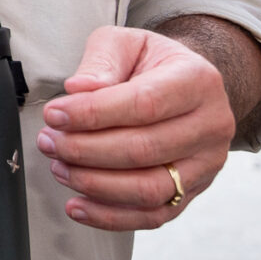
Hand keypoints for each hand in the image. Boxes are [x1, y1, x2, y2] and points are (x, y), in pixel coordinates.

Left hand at [38, 25, 234, 230]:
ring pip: (150, 189)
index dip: (93, 114)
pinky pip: (153, 215)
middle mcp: (211, 125)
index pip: (144, 104)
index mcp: (197, 81)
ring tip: (59, 168)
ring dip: (95, 184)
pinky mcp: (192, 191)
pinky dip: (111, 216)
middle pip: (144, 150)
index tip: (54, 115)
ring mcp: (206, 164)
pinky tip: (77, 205)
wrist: (187, 85)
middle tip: (49, 142)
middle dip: (86, 150)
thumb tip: (79, 89)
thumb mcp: (124, 43)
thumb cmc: (150, 62)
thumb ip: (101, 62)